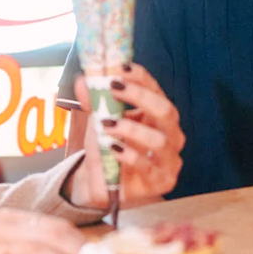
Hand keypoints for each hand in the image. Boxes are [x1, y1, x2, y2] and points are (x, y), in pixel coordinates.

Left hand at [71, 65, 183, 208]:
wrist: (100, 184)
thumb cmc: (107, 147)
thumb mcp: (98, 121)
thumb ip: (93, 102)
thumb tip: (82, 80)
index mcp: (158, 114)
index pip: (157, 90)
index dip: (141, 78)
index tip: (120, 69)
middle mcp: (170, 134)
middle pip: (166, 111)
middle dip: (140, 97)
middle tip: (114, 89)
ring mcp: (169, 159)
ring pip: (160, 140)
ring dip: (132, 129)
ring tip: (108, 125)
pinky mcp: (162, 181)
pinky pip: (149, 167)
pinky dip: (130, 156)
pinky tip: (114, 149)